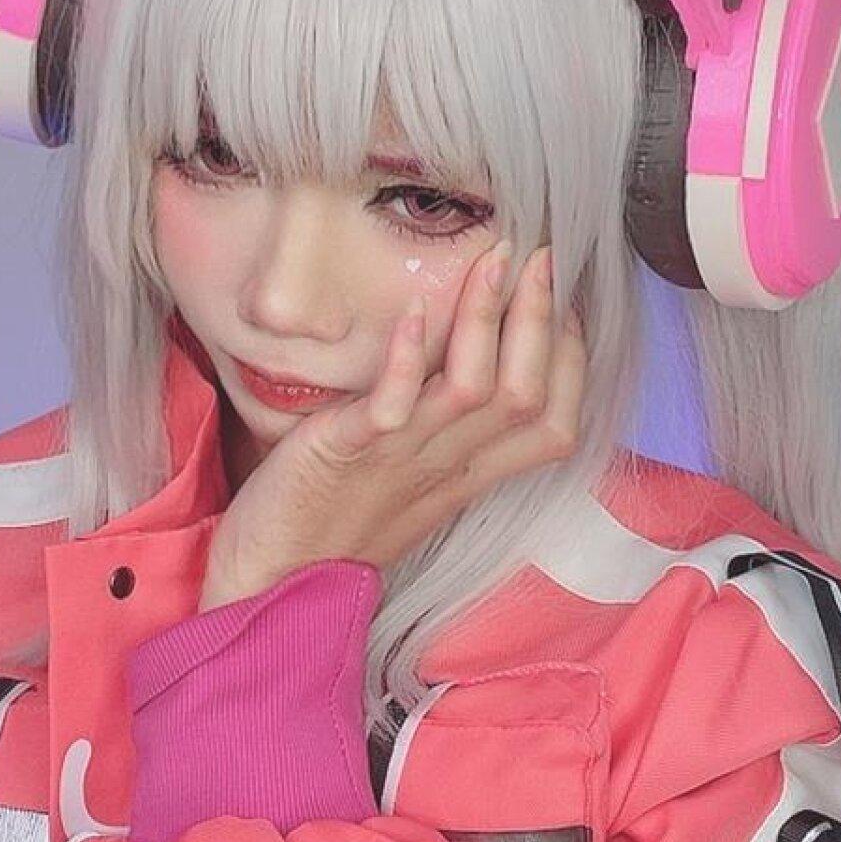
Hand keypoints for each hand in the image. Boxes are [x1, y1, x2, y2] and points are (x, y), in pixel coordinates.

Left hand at [201, 241, 585, 604]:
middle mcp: (445, 470)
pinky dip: (407, 359)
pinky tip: (412, 313)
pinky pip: (390, 407)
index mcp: (466, 477)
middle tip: (542, 256)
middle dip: (541, 319)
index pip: (555, 427)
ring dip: (488, 320)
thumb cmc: (331, 523)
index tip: (568, 302)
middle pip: (525, 397)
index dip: (572, 363)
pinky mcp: (344, 456)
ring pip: (472, 393)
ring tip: (494, 261)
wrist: (268, 585)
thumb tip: (470, 364)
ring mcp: (398, 462)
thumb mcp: (409, 478)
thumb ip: (444, 430)